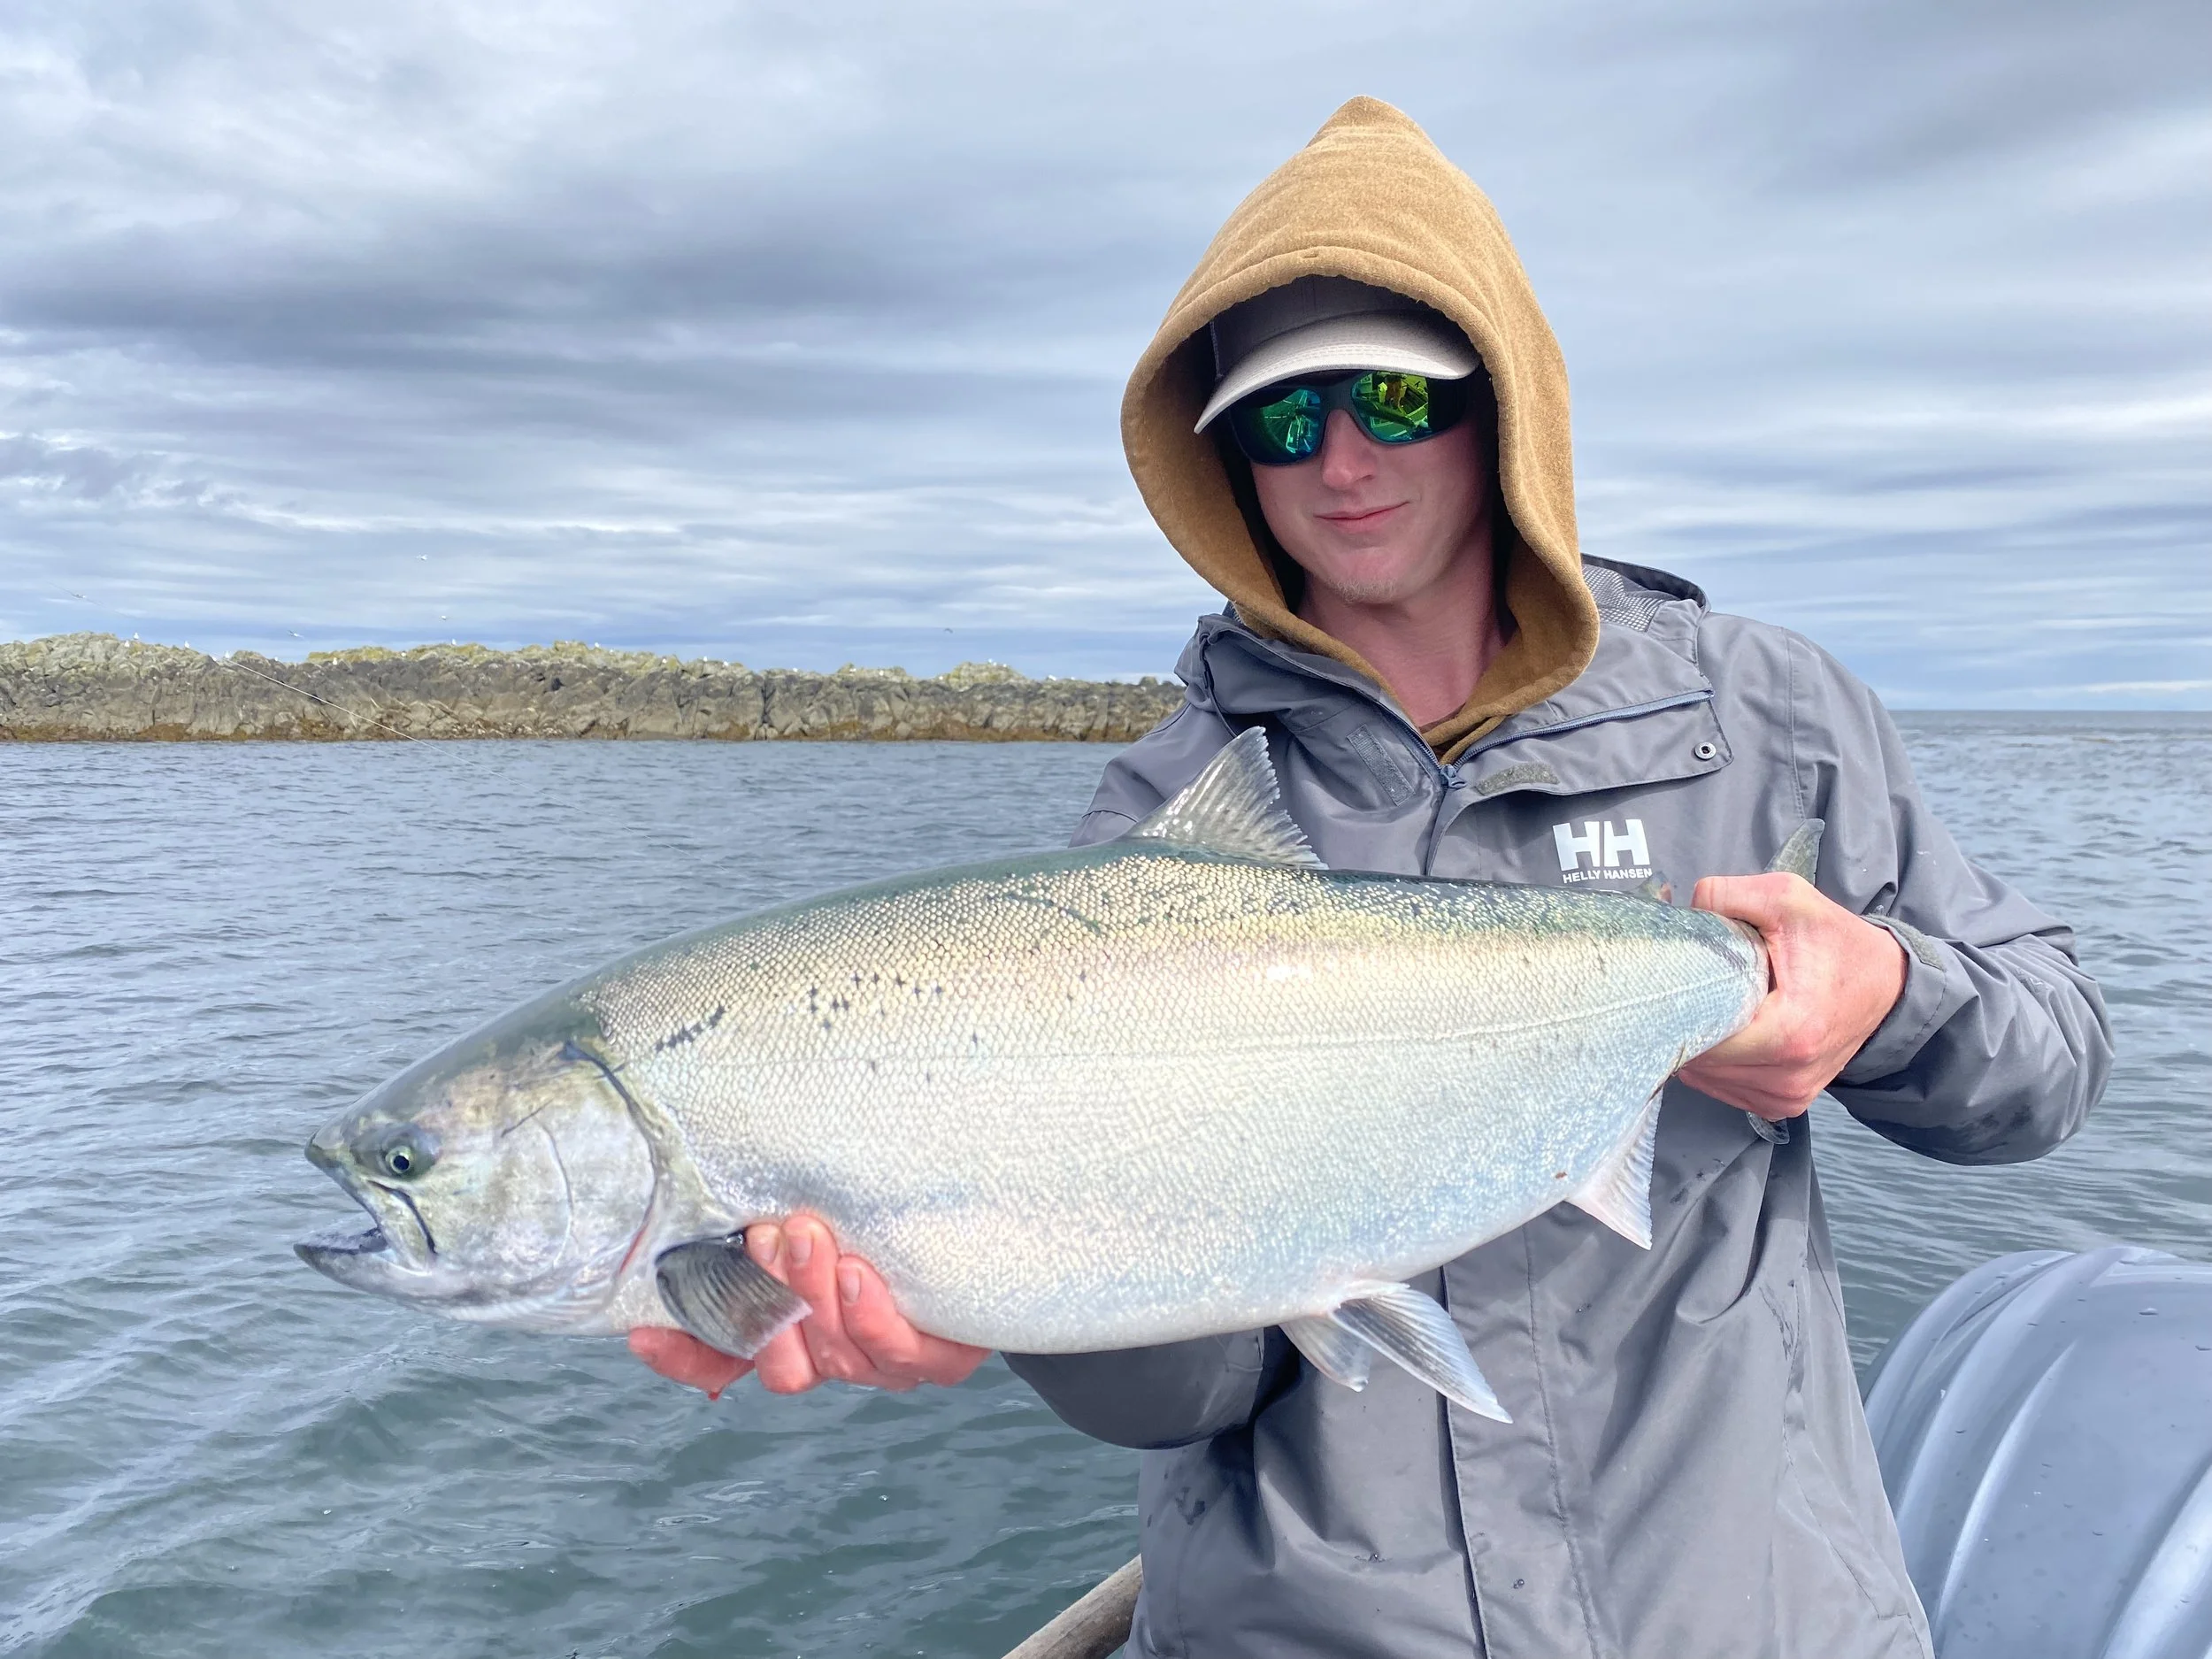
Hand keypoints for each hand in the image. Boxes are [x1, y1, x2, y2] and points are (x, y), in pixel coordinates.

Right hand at [627, 1213, 990, 1397]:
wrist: (996, 1217)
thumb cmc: (886, 1205)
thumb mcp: (824, 1203)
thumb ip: (760, 1218)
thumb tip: (687, 1203)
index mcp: (793, 1327)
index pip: (722, 1357)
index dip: (684, 1353)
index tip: (646, 1330)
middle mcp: (833, 1354)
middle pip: (781, 1362)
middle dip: (765, 1299)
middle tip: (764, 1235)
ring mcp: (885, 1361)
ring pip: (835, 1357)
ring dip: (814, 1295)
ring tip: (810, 1234)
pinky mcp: (943, 1357)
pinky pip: (901, 1354)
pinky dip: (872, 1315)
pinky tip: (861, 1272)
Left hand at [1678, 872, 1909, 1121]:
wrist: (1885, 983)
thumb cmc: (1835, 941)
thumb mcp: (1786, 898)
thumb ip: (1727, 896)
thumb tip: (1680, 910)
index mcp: (1791, 1031)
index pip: (1703, 1039)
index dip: (1678, 1008)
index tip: (1675, 982)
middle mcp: (1790, 1074)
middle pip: (1701, 1062)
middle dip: (1684, 1025)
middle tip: (1691, 989)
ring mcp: (1787, 1096)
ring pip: (1707, 1080)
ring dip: (1699, 1047)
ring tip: (1714, 1008)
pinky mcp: (1784, 1104)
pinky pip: (1725, 1090)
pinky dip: (1716, 1065)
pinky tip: (1727, 1032)